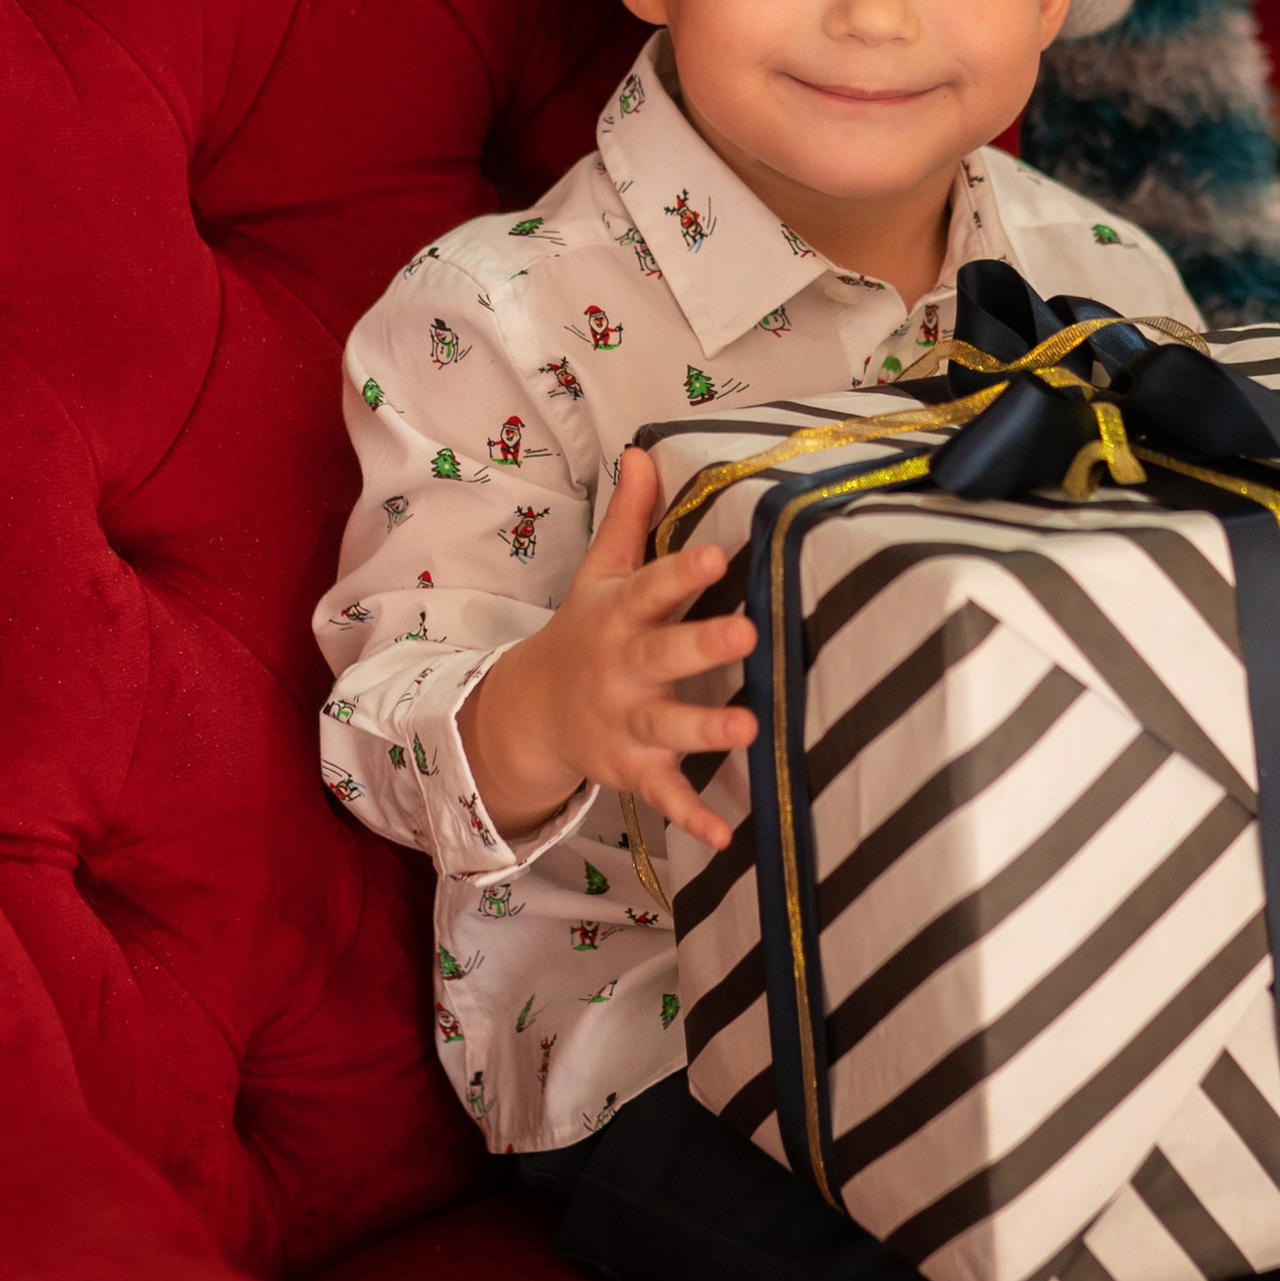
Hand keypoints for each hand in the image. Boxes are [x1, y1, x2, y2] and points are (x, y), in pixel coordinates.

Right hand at [462, 444, 755, 850]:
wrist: (531, 711)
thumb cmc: (586, 631)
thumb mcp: (600, 573)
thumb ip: (632, 516)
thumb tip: (645, 448)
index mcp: (620, 615)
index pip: (654, 587)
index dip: (685, 571)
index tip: (720, 553)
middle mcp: (622, 669)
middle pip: (663, 655)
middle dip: (703, 646)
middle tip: (747, 632)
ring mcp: (625, 722)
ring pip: (667, 728)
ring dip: (706, 730)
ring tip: (749, 728)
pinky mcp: (631, 768)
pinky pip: (662, 795)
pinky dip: (689, 816)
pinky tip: (725, 832)